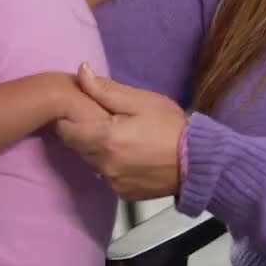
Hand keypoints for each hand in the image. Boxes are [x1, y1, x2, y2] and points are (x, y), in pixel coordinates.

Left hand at [56, 63, 186, 200]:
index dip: (67, 118)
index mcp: (104, 139)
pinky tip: (132, 155)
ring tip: (121, 137)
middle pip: (77, 147)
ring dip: (99, 149)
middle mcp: (103, 165)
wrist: (199, 162)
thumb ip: (106, 90)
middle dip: (84, 132)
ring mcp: (113, 183)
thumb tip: (81, 72)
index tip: (78, 110)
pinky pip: (108, 176)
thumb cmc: (171, 127)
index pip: (65, 130)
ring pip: (92, 162)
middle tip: (104, 120)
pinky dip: (113, 165)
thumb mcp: (141, 101)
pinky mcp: (124, 194)